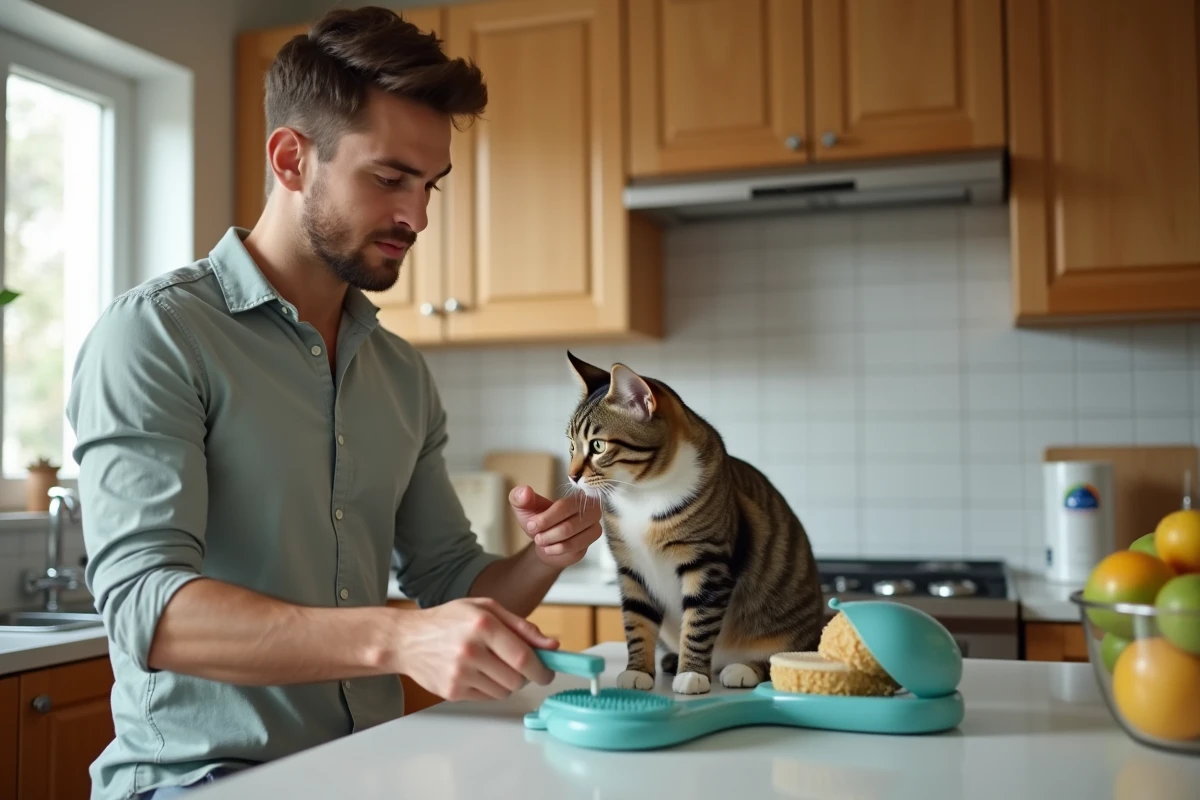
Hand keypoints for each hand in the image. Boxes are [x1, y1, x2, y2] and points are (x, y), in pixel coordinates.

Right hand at [392, 597, 557, 701]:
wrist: (407, 639)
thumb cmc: (448, 620)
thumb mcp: (486, 609)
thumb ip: (522, 627)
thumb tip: (552, 645)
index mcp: (483, 625)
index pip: (523, 657)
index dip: (542, 669)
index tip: (548, 672)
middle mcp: (471, 650)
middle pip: (517, 679)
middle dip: (525, 676)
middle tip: (518, 666)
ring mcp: (460, 674)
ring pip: (504, 692)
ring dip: (507, 682)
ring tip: (492, 665)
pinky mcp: (452, 692)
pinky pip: (486, 697)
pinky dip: (489, 688)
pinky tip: (477, 672)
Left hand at [509, 485, 602, 568]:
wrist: (546, 541)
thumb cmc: (538, 520)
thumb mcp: (524, 507)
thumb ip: (520, 496)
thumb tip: (525, 491)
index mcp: (576, 495)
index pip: (564, 506)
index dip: (546, 518)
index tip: (531, 525)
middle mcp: (591, 508)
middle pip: (568, 525)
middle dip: (547, 533)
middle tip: (536, 536)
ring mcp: (594, 526)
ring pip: (571, 537)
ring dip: (550, 541)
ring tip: (541, 541)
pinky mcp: (591, 542)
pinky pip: (574, 547)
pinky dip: (557, 549)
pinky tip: (549, 548)